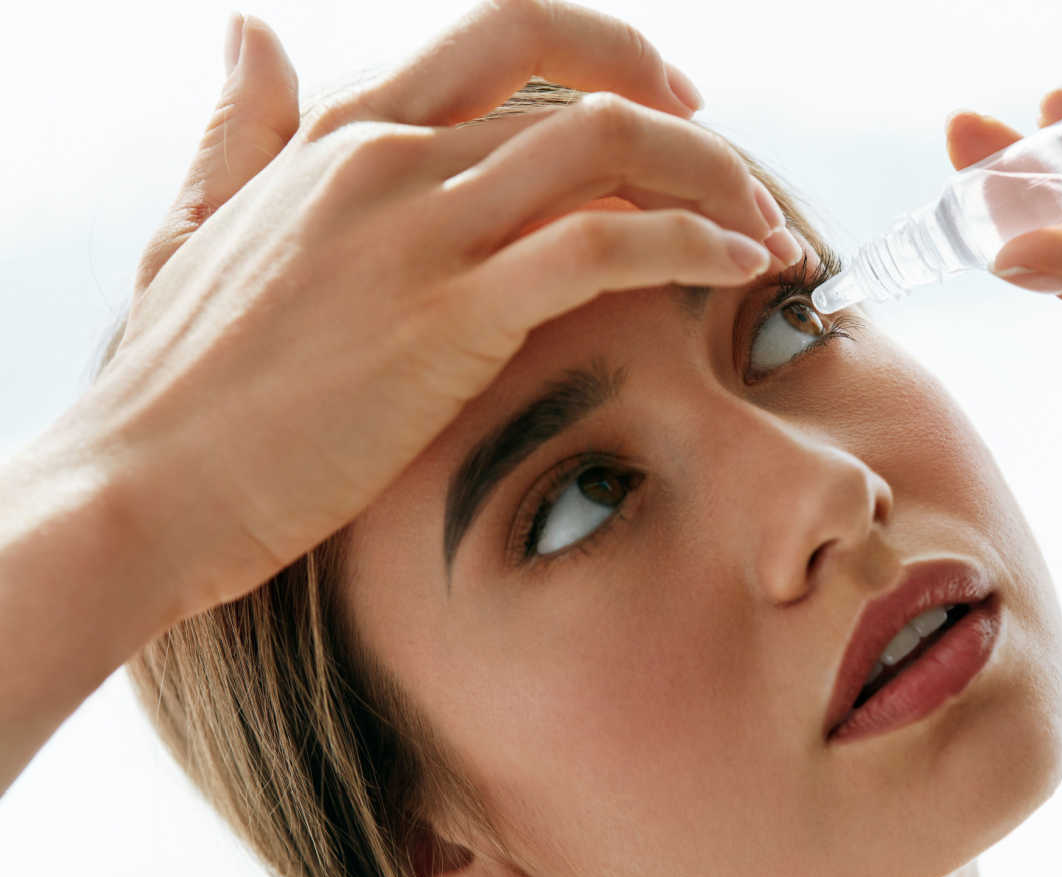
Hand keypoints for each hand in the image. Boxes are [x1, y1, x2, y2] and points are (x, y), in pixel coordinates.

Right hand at [59, 2, 788, 616]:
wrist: (136, 490)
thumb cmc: (173, 386)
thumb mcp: (198, 227)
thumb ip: (242, 131)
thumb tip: (251, 33)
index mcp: (341, 134)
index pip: (504, 36)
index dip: (606, 50)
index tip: (671, 99)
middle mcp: (386, 158)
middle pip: (578, 78)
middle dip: (683, 110)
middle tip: (744, 174)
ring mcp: (417, 231)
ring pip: (610, 148)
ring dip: (714, 183)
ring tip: (769, 238)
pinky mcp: (447, 317)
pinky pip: (603, 246)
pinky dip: (690, 246)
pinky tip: (738, 272)